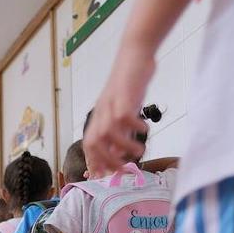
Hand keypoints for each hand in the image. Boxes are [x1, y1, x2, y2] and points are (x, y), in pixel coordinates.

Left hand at [84, 45, 154, 175]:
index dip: (93, 163)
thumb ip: (120, 133)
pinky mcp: (122, 96)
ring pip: (107, 134)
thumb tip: (118, 156)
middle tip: (124, 171)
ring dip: (123, 147)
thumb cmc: (129, 85)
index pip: (89, 146)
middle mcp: (100, 114)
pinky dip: (133, 126)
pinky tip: (144, 127)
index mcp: (98, 118)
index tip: (101, 178)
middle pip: (94, 145)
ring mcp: (109, 105)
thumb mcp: (122, 112)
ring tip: (140, 151)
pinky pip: (123, 117)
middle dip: (107, 162)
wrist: (133, 54)